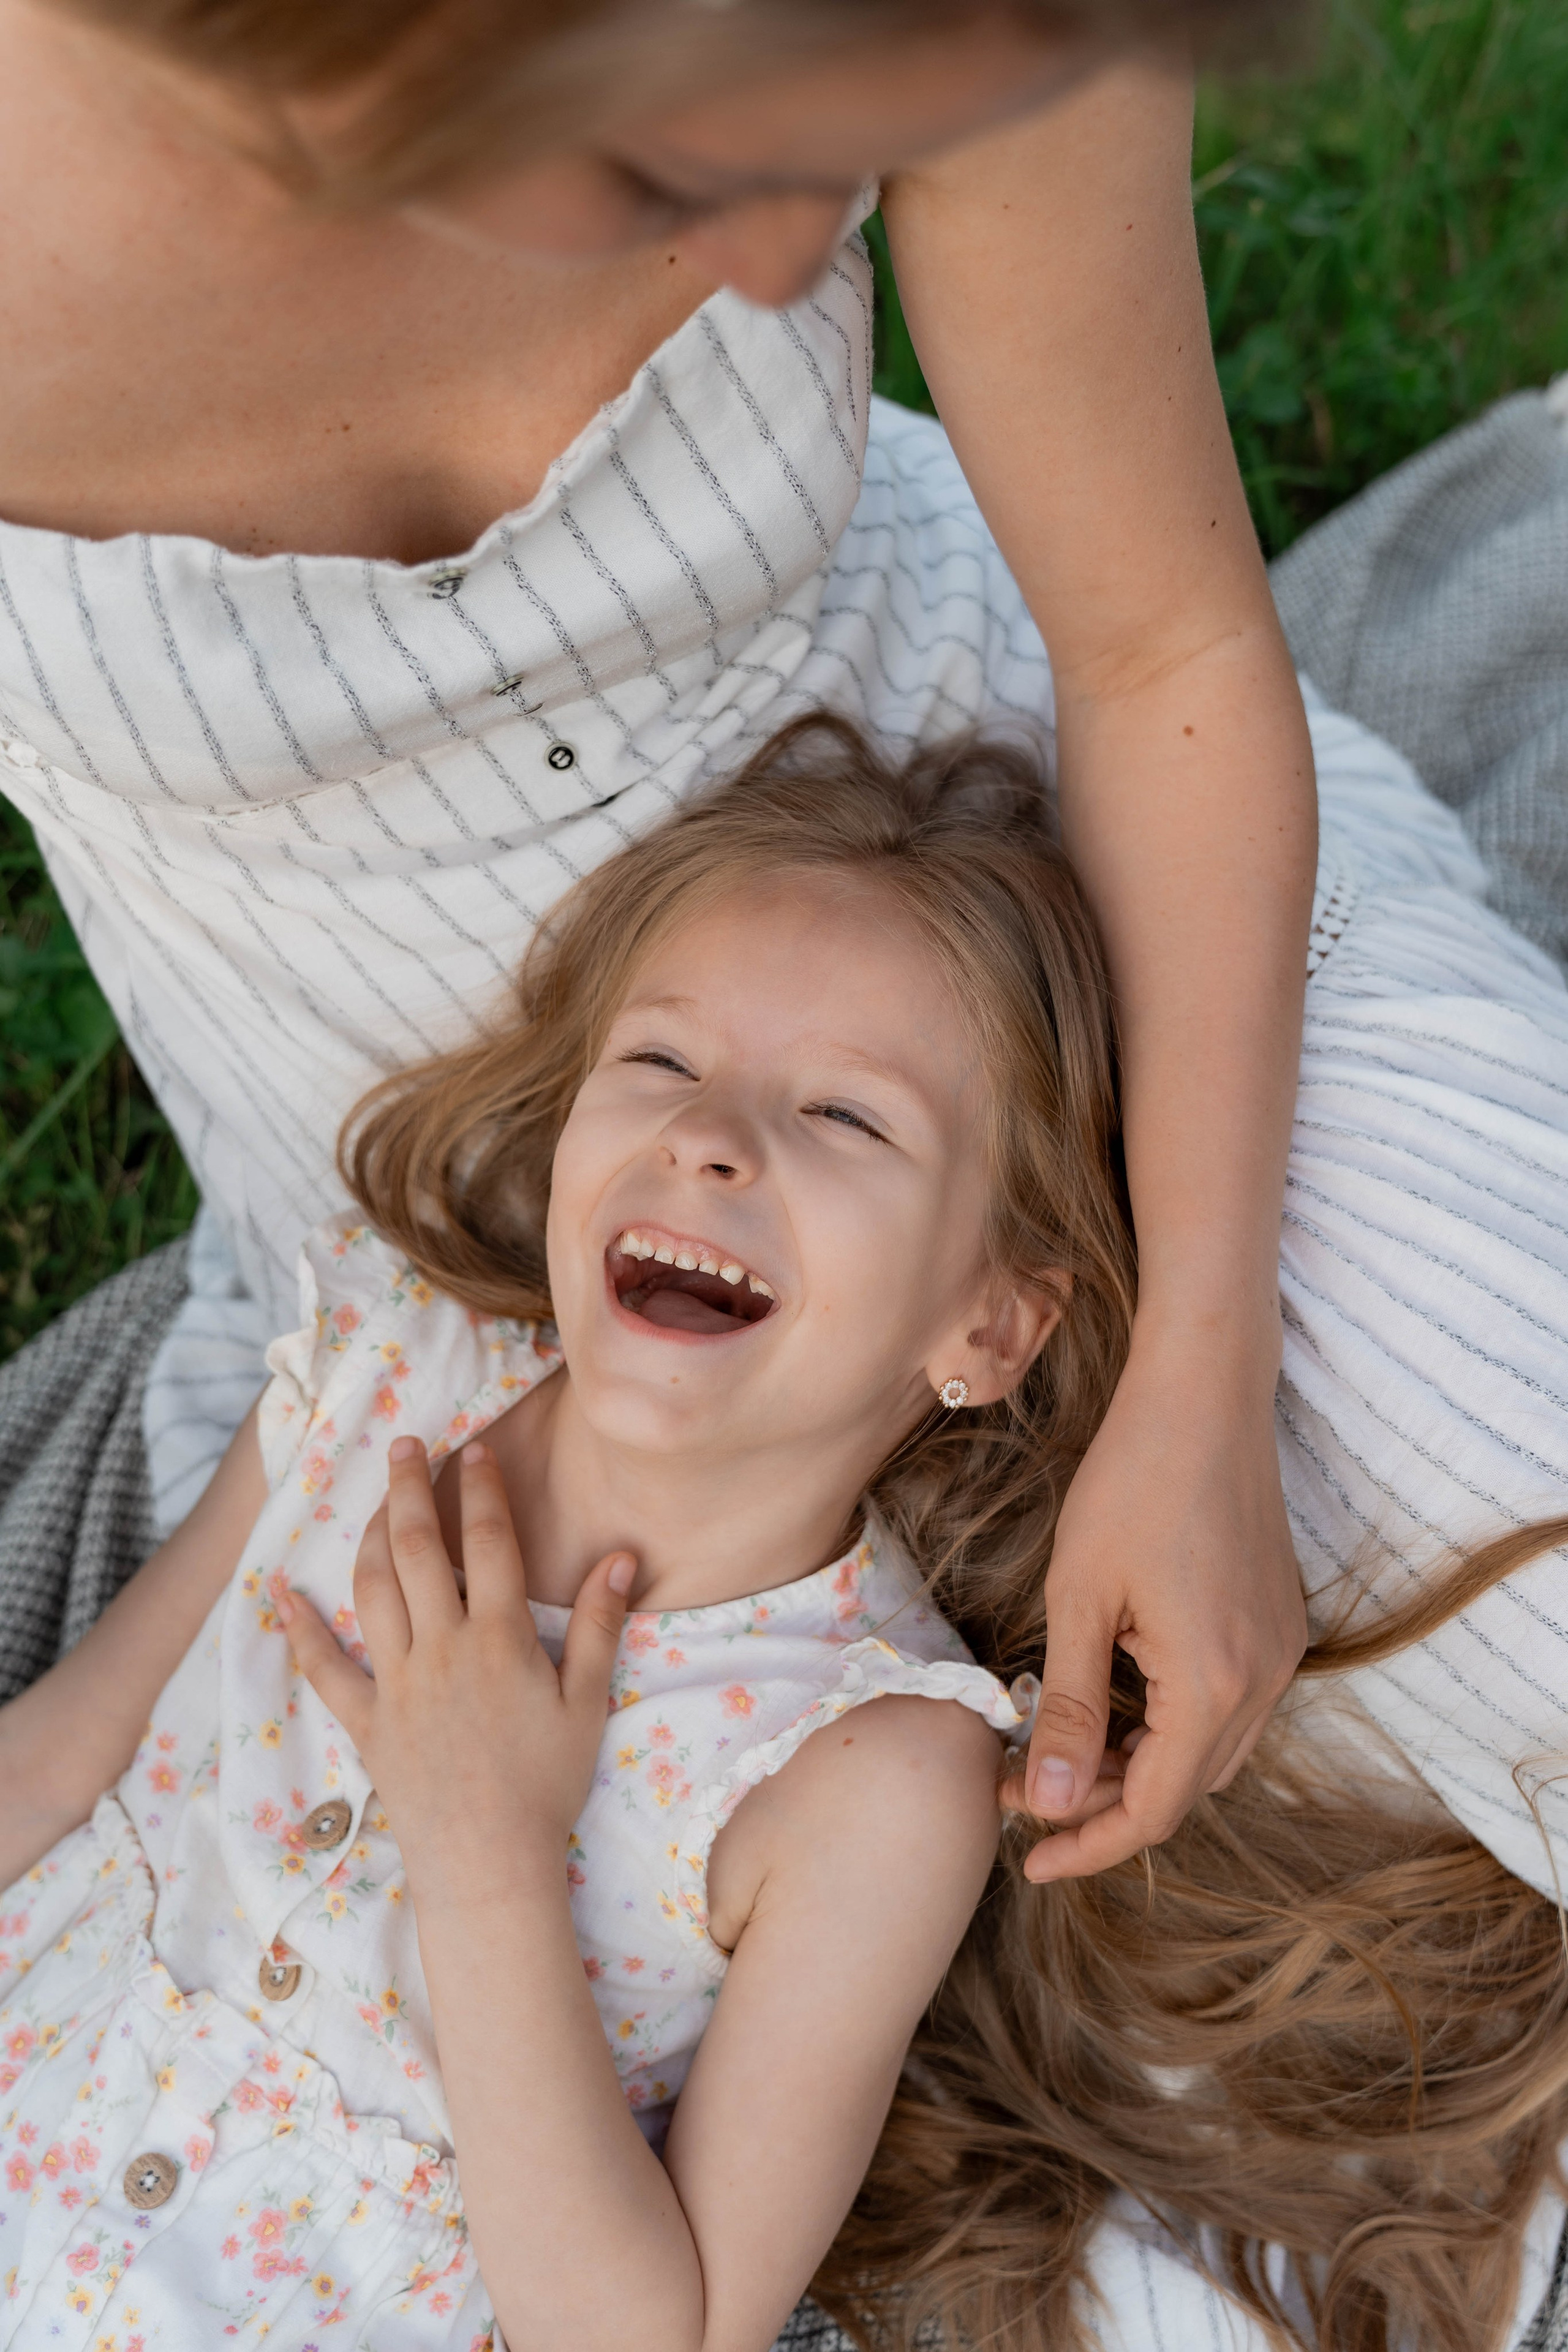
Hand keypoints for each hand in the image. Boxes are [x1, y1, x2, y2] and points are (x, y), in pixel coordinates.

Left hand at [279, 1435, 633, 1890]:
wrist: (488, 1864)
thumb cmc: (546, 1786)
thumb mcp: (587, 1704)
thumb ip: (600, 1627)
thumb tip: (622, 1558)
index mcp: (500, 1640)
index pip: (489, 1544)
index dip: (482, 1490)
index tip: (475, 1448)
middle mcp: (442, 1648)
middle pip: (420, 1550)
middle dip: (411, 1489)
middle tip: (406, 1444)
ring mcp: (397, 1683)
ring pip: (373, 1590)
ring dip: (369, 1535)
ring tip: (374, 1498)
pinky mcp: (366, 1720)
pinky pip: (325, 1668)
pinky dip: (300, 1629)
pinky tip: (282, 1593)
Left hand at [1002, 1327, 1305, 1881]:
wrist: (1203, 1396)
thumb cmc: (1130, 1483)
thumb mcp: (1079, 1598)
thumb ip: (1072, 1709)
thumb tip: (1052, 1803)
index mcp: (1213, 1685)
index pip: (1153, 1810)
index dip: (1087, 1844)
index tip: (1026, 1854)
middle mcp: (1264, 1683)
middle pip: (1184, 1790)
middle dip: (1104, 1804)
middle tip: (1023, 1785)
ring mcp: (1281, 1654)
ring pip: (1208, 1754)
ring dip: (1139, 1766)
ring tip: (1060, 1748)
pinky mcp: (1279, 1627)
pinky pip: (1227, 1709)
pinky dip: (1171, 1725)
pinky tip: (1116, 1702)